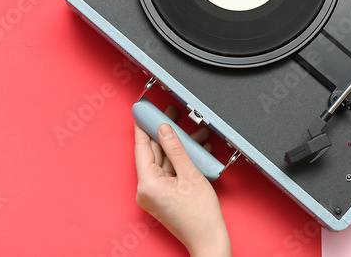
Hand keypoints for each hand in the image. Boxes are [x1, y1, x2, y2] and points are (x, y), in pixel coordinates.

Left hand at [134, 105, 231, 256]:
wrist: (208, 239)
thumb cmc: (200, 216)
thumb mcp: (190, 174)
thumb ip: (175, 148)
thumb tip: (164, 129)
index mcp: (147, 184)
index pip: (142, 147)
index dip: (142, 126)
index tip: (142, 110)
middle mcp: (147, 190)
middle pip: (154, 153)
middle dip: (165, 133)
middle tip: (171, 114)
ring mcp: (155, 194)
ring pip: (164, 161)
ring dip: (179, 147)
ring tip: (195, 133)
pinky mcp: (164, 196)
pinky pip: (170, 171)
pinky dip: (181, 160)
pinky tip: (195, 150)